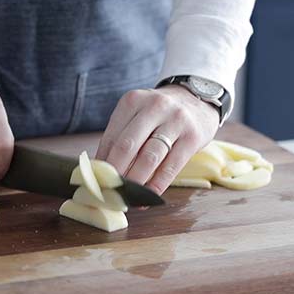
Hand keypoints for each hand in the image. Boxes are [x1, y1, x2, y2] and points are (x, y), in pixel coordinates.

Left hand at [96, 85, 218, 194]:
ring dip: (135, 181)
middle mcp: (154, 107)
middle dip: (115, 173)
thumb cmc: (159, 113)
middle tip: (108, 191)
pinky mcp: (192, 136)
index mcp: (133, 101)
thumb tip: (100, 169)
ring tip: (127, 196)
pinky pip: (171, 166)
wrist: (197, 97)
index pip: (111, 137)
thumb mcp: (137, 115)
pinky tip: (148, 195)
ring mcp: (175, 121)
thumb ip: (120, 137)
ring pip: (149, 158)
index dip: (102, 163)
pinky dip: (157, 185)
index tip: (97, 181)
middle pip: (128, 146)